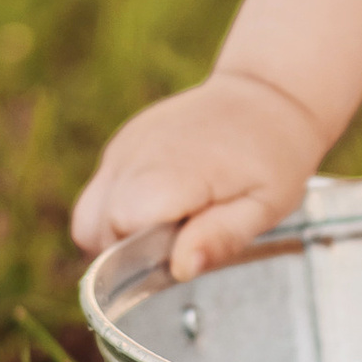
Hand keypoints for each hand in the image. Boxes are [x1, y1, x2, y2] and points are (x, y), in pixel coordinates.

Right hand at [69, 69, 325, 271]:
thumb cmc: (272, 155)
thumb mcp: (265, 206)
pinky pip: (103, 188)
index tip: (182, 244)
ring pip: (90, 211)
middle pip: (95, 226)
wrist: (267, 93)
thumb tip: (180, 268)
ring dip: (119, 229)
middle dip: (129, 247)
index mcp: (168, 171)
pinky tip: (165, 197)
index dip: (143, 253)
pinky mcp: (125, 139)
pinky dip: (121, 205)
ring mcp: (126, 143)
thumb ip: (220, 238)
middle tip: (182, 233)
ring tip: (171, 220)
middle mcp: (136, 153)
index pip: (117, 230)